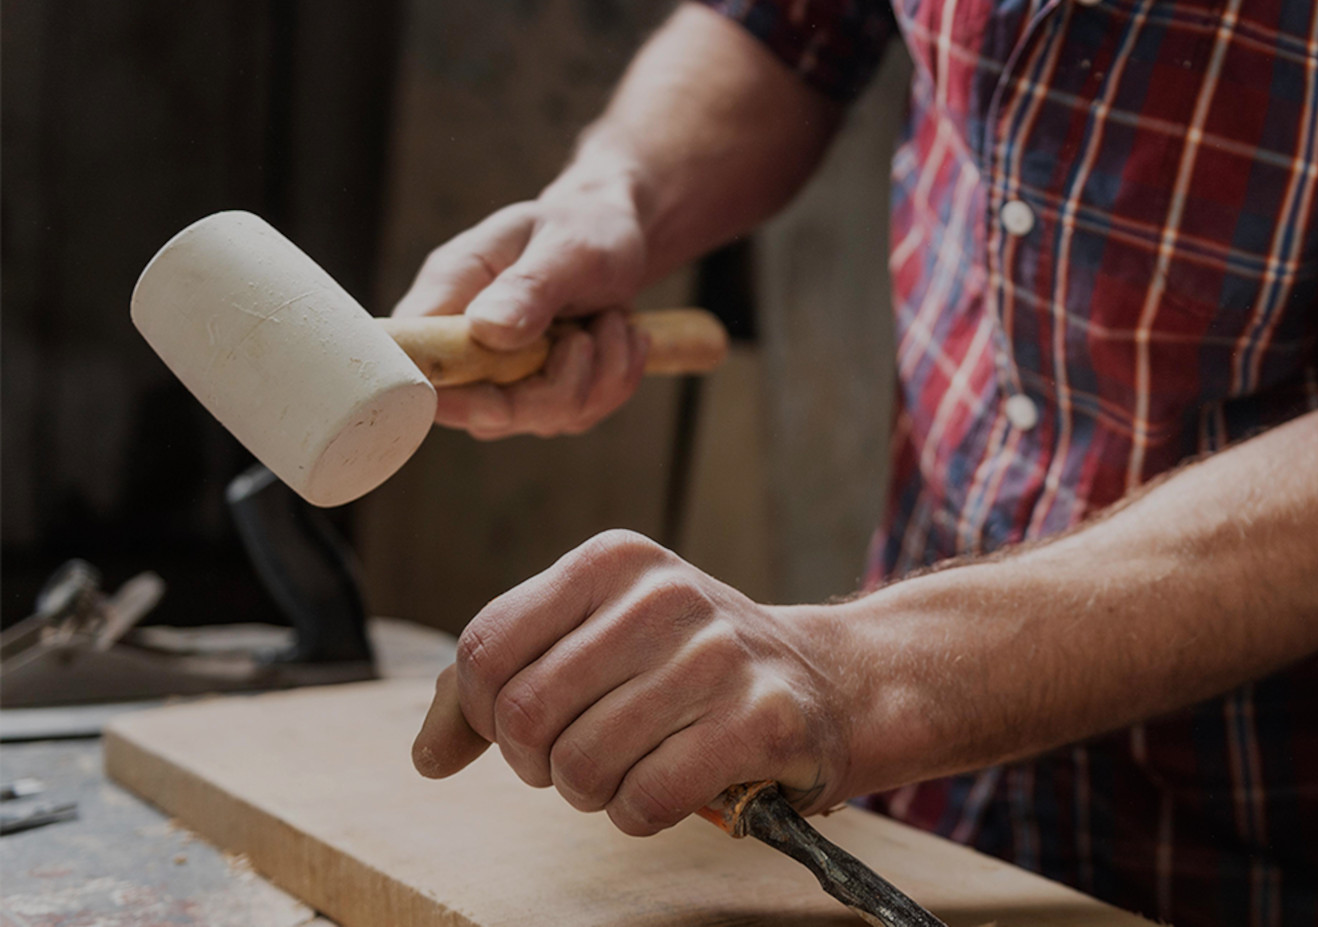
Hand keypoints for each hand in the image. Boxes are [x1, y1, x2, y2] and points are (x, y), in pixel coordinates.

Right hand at [390, 165, 651, 438]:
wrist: (613, 236)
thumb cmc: (581, 229)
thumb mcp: (564, 246)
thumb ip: (528, 286)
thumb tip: (487, 330)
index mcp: (449, 295)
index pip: (415, 364)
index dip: (444, 397)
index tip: (497, 399)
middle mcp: (467, 346)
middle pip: (487, 413)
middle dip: (555, 386)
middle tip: (586, 335)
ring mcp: (506, 379)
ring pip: (543, 418)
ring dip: (598, 374)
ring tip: (610, 320)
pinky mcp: (544, 396)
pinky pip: (580, 414)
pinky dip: (615, 378)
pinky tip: (621, 336)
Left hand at [410, 531, 855, 835]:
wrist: (832, 682)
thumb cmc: (693, 669)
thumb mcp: (598, 640)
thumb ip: (501, 682)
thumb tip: (428, 755)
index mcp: (613, 561)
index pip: (484, 649)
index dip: (487, 713)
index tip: (536, 725)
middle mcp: (664, 594)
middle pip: (525, 715)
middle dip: (541, 762)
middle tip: (589, 756)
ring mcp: (719, 654)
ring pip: (580, 765)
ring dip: (596, 793)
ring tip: (638, 767)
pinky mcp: (762, 719)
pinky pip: (644, 799)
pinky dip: (642, 814)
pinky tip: (675, 788)